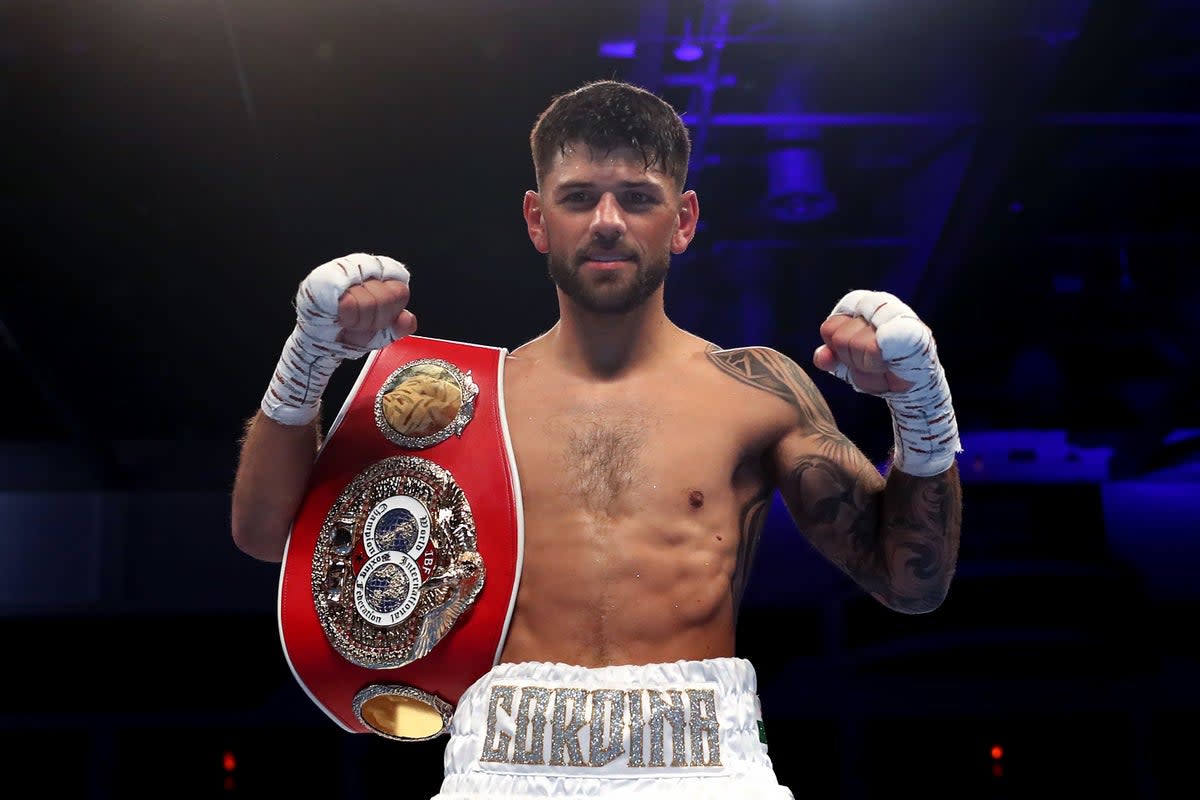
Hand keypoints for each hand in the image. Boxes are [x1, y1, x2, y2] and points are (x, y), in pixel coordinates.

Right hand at [261, 253, 414, 425]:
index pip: (400, 291)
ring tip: (350, 320)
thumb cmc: (351, 331)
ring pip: (369, 301)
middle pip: (387, 297)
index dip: (391, 311)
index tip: (379, 319)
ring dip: (360, 320)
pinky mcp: (324, 280)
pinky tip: (341, 317)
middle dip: (376, 319)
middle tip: (362, 322)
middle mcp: (362, 267)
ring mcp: (344, 271)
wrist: (322, 342)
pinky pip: (349, 303)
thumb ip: (401, 325)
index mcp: (380, 275)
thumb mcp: (383, 330)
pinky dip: (348, 317)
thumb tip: (407, 319)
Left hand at [814, 289, 959, 475]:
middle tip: (872, 363)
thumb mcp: (849, 363)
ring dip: (865, 364)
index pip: (830, 328)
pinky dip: (875, 362)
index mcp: (863, 304)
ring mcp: (896, 315)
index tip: (856, 356)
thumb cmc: (881, 369)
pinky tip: (888, 364)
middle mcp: (880, 303)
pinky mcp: (910, 332)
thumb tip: (821, 356)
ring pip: (855, 344)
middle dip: (851, 359)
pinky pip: (875, 348)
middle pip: (839, 337)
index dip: (838, 349)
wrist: (914, 388)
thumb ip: (830, 357)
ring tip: (883, 364)